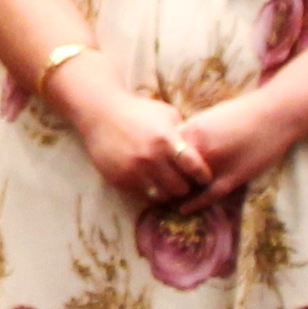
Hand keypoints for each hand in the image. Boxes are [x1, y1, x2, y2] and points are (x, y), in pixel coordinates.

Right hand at [76, 86, 196, 202]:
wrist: (102, 114)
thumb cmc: (138, 112)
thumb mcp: (166, 114)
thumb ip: (184, 132)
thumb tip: (203, 150)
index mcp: (166, 139)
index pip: (194, 166)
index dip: (203, 175)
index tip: (205, 177)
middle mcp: (151, 157)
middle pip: (181, 187)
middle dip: (186, 186)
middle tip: (186, 183)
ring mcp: (134, 170)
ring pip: (162, 196)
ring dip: (169, 193)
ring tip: (170, 186)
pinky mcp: (120, 179)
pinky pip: (143, 196)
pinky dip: (151, 193)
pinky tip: (153, 184)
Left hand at [164, 90, 301, 201]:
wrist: (275, 115)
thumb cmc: (243, 112)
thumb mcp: (210, 117)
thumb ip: (193, 132)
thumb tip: (176, 143)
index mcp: (193, 131)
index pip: (164, 151)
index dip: (157, 161)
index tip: (149, 167)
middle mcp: (200, 150)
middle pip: (171, 170)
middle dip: (161, 179)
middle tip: (151, 188)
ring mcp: (216, 166)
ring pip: (187, 185)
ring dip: (175, 193)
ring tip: (161, 201)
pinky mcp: (232, 178)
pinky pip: (208, 196)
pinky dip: (193, 204)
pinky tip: (183, 209)